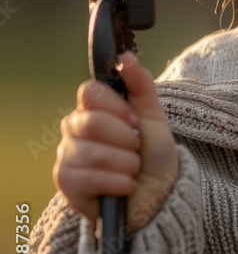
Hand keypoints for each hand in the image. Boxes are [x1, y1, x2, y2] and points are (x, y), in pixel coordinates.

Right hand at [54, 51, 178, 232]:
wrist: (157, 196)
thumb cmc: (152, 155)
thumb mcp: (153, 117)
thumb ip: (141, 85)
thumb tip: (126, 57)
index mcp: (93, 109)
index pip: (90, 92)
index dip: (116, 107)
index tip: (135, 122)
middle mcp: (74, 130)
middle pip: (91, 121)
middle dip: (125, 139)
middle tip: (136, 150)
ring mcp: (67, 156)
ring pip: (92, 152)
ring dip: (125, 164)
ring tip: (133, 170)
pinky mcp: (66, 183)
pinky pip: (88, 177)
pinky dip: (117, 182)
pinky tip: (126, 186)